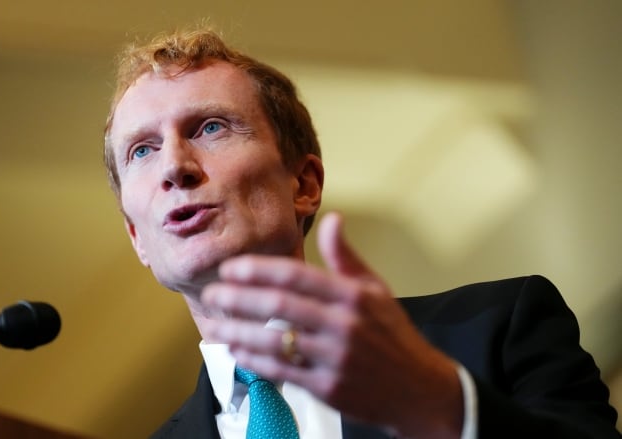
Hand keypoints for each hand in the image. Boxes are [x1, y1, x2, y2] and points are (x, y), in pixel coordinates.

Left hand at [201, 212, 463, 438]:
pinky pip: (283, 371)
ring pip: (275, 340)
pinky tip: (236, 351)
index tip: (230, 268)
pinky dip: (255, 360)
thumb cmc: (393, 335)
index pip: (296, 275)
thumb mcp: (376, 289)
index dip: (258, 270)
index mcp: (353, 295)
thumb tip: (332, 219)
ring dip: (238, 332)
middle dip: (238, 298)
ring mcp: (335, 358)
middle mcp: (344, 324)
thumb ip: (345, 257)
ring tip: (213, 325)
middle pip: (279, 305)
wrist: (420, 389)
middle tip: (211, 294)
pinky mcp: (329, 388)